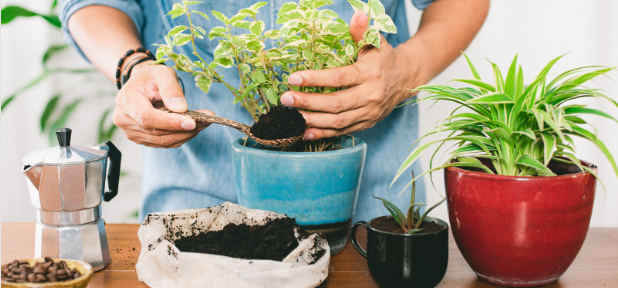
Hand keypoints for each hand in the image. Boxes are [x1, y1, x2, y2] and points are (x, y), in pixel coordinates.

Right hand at [113, 58, 213, 147]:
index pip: (148, 118)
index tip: (192, 122)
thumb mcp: (162, 74)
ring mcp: (132, 133)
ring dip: (187, 134)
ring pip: (163, 141)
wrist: (141, 85)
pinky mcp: (143, 139)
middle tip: (207, 120)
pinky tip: (194, 127)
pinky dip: (182, 136)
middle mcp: (125, 120)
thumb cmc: (151, 77)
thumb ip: (171, 89)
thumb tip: (181, 108)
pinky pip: (165, 142)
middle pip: (157, 133)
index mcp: (127, 102)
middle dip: (185, 128)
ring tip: (204, 122)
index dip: (170, 123)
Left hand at [279, 11, 423, 140]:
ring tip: (290, 116)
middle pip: (336, 104)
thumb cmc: (384, 58)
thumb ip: (363, 31)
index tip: (294, 78)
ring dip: (312, 120)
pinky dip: (322, 134)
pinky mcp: (366, 124)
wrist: (405, 79)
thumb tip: (357, 14)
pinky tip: (304, 131)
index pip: (339, 78)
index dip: (315, 79)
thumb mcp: (376, 42)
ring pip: (337, 121)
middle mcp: (370, 96)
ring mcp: (368, 113)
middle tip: (286, 98)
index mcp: (370, 74)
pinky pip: (342, 132)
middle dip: (308, 103)